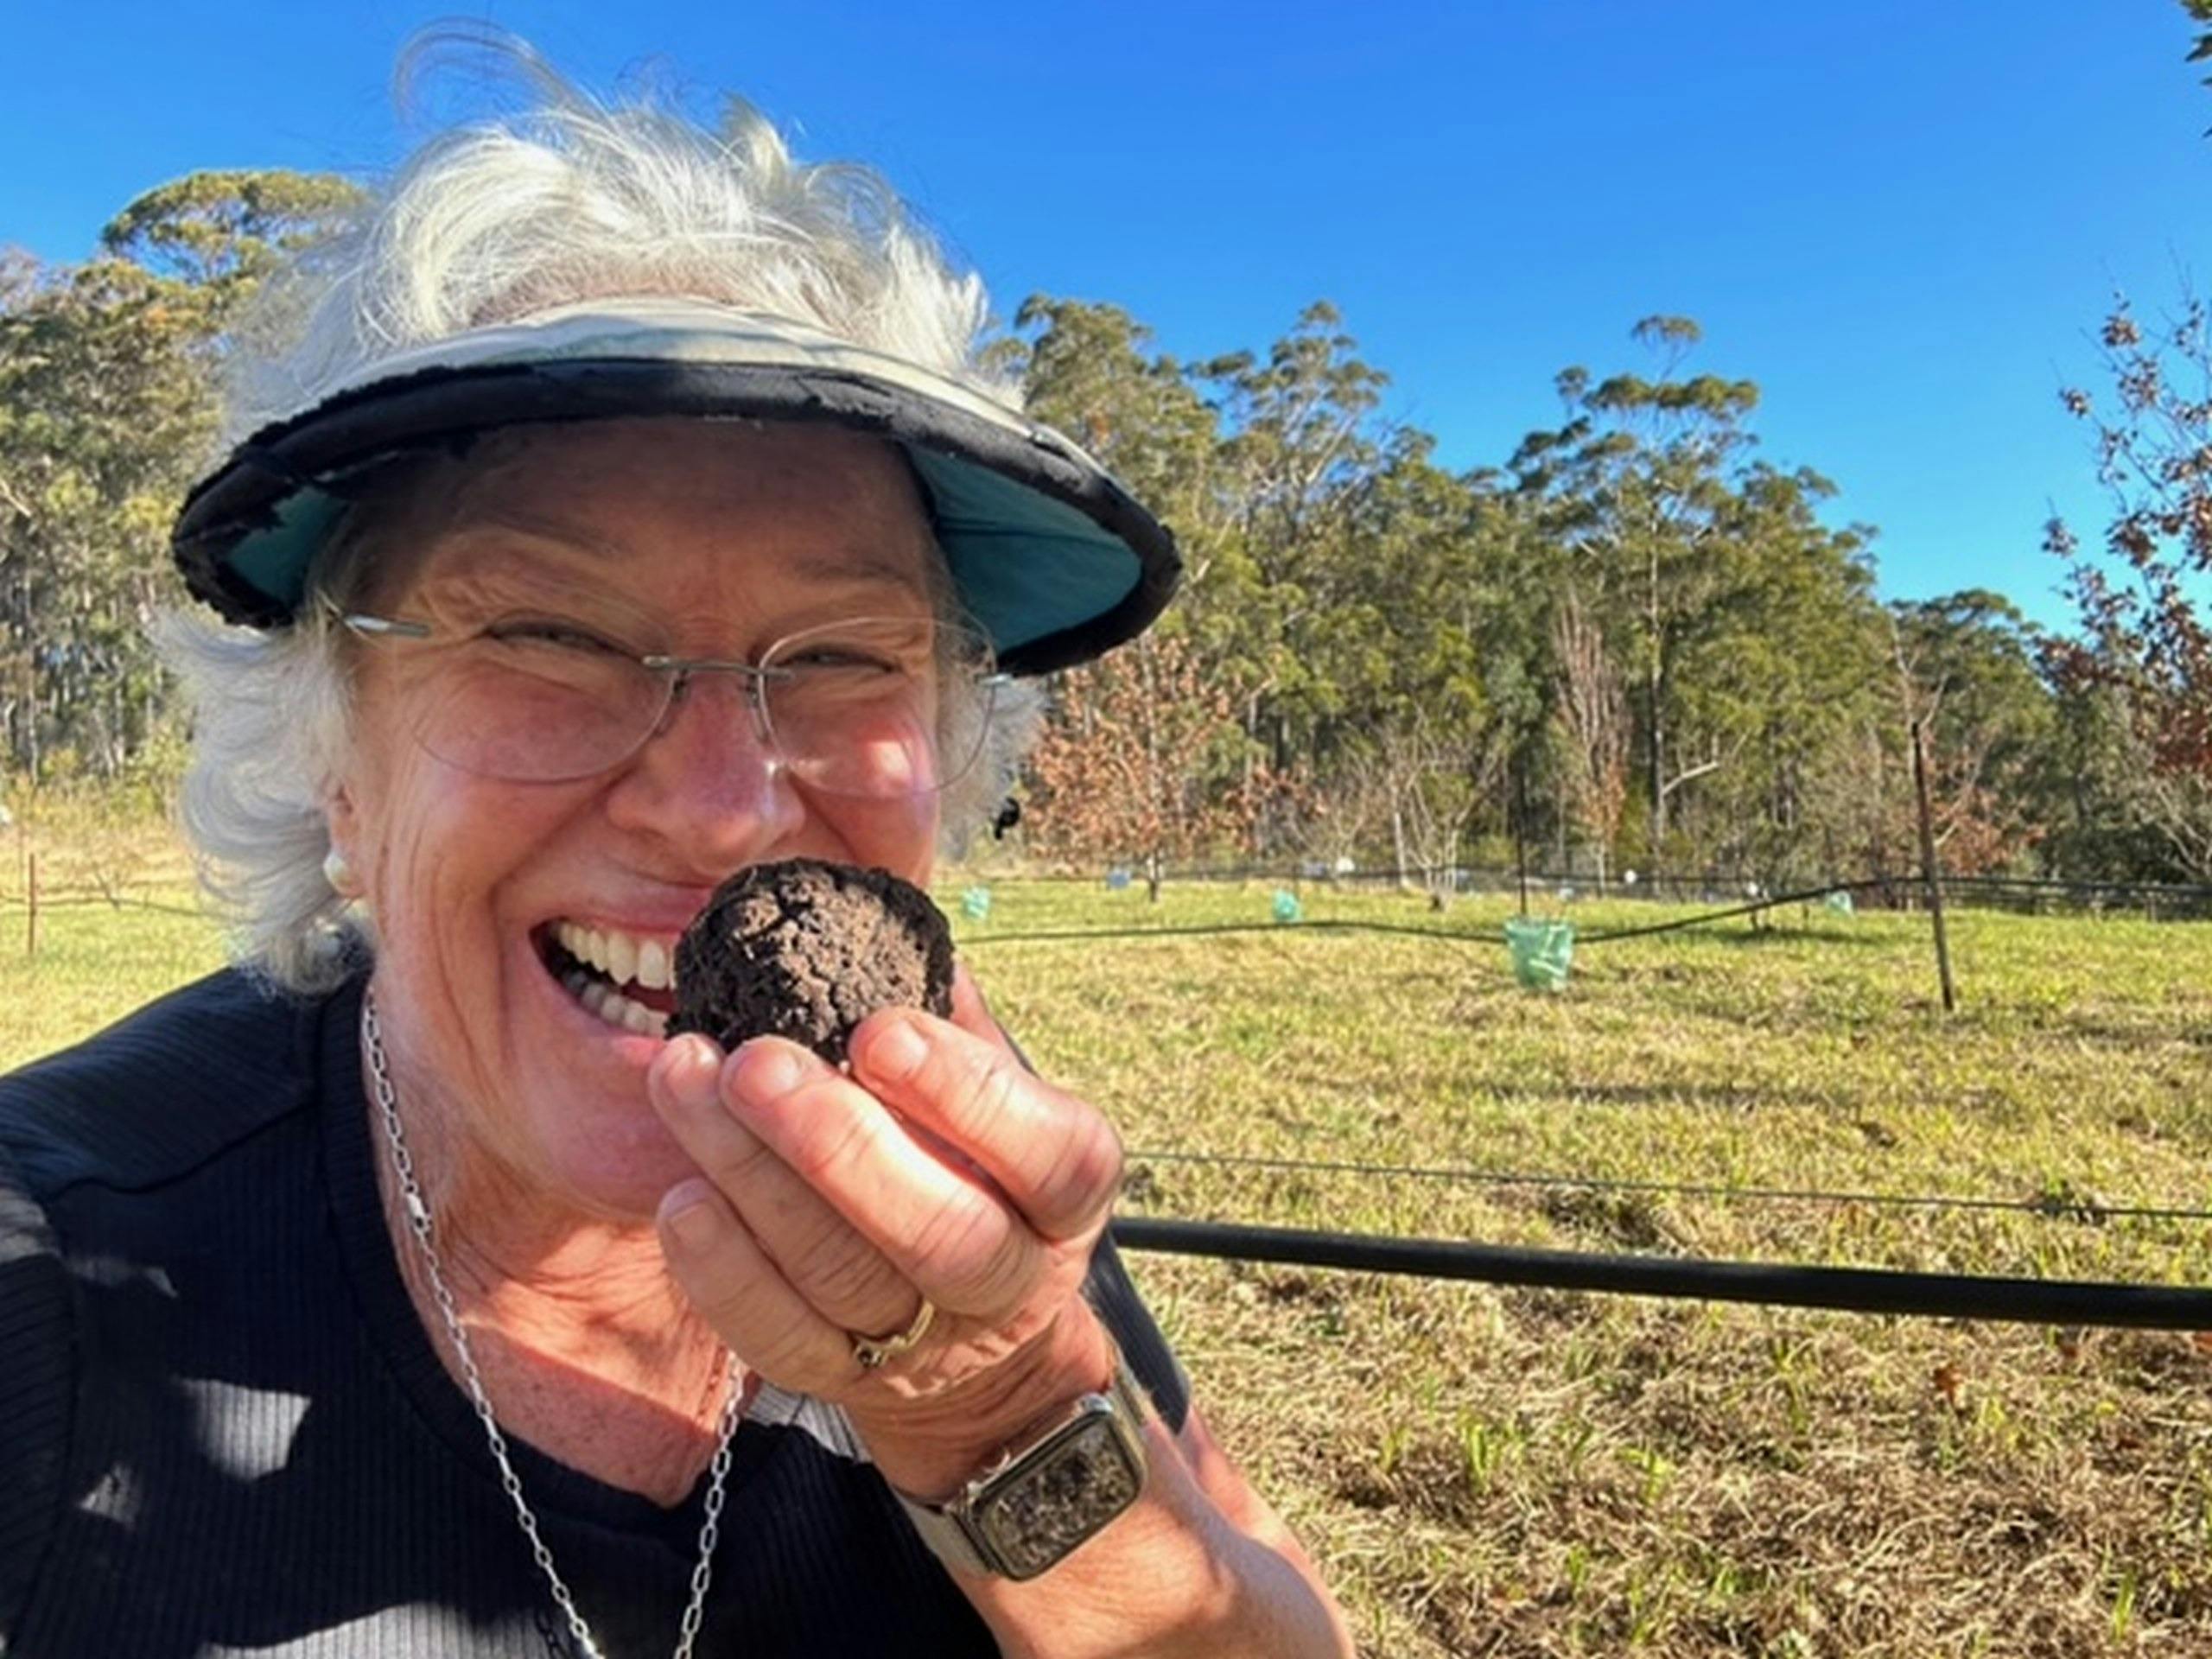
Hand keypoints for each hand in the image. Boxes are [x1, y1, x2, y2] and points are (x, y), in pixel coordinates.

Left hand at [646, 966, 1125, 1494]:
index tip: (873, 1030)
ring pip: (846, 1279)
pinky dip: (725, 1272)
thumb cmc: (976, 1166)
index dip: (963, 1094)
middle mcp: (1014, 1276)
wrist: (980, 1342)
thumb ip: (953, 1022)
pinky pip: (784, 1340)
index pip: (1045, 1153)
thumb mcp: (997, 1095)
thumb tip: (879, 923)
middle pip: (939, 1231)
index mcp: (1067, 1190)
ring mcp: (930, 1342)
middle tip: (750, 1060)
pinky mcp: (848, 1382)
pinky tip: (680, 1195)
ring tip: (682, 1079)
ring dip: (753, 1180)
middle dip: (835, 1144)